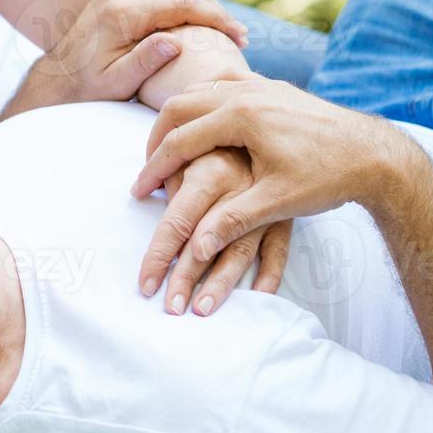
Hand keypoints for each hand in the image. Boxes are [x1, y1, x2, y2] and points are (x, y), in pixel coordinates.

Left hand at [33, 0, 248, 103]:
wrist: (59, 73)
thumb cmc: (89, 86)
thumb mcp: (115, 83)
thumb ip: (143, 62)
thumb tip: (175, 41)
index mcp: (122, 13)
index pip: (183, 4)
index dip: (217, 18)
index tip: (240, 38)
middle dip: (215, 8)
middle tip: (238, 35)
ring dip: (202, 0)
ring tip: (223, 28)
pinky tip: (198, 19)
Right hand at [131, 78, 395, 264]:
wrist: (378, 155)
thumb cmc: (328, 179)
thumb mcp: (277, 203)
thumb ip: (231, 221)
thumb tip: (194, 248)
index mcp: (241, 117)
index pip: (179, 139)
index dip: (154, 167)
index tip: (138, 190)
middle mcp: (247, 92)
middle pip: (180, 106)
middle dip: (157, 137)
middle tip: (147, 167)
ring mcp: (261, 85)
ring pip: (201, 90)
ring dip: (180, 117)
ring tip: (171, 147)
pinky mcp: (274, 87)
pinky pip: (224, 84)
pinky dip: (204, 101)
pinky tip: (206, 122)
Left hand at [138, 147, 291, 314]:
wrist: (270, 124)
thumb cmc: (219, 141)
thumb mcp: (193, 152)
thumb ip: (171, 180)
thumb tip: (146, 203)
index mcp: (210, 173)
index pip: (177, 223)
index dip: (159, 256)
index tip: (146, 284)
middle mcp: (238, 191)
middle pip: (206, 242)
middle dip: (186, 277)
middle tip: (171, 306)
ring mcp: (264, 207)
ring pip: (241, 250)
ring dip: (222, 283)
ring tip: (203, 308)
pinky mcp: (285, 216)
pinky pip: (279, 250)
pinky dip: (270, 275)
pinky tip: (257, 297)